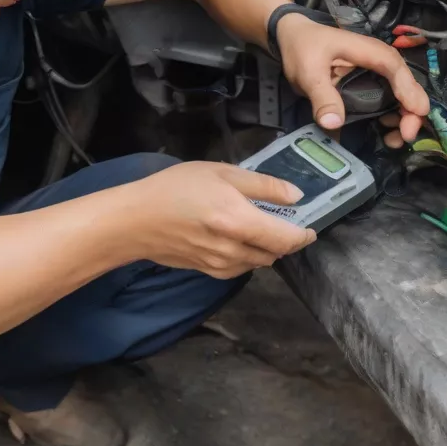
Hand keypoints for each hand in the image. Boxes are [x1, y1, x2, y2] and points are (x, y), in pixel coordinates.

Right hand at [126, 161, 315, 277]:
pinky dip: (247, 255)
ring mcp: (220, 265)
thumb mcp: (221, 173)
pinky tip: (236, 238)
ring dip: (266, 248)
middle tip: (282, 221)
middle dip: (284, 240)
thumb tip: (296, 197)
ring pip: (258, 262)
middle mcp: (234, 249)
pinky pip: (240, 268)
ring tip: (257, 227)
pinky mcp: (208, 272)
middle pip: (275, 253)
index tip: (310, 227)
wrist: (136, 219)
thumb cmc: (176, 187)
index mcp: (239, 221)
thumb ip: (262, 186)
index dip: (303, 235)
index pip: (286, 239)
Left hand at [276, 16, 429, 144]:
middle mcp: (378, 62)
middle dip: (412, 111)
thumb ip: (322, 96)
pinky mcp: (369, 85)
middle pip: (406, 84)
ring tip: (395, 140)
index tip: (416, 112)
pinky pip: (388, 100)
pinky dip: (392, 117)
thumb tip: (333, 124)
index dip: (409, 90)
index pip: (395, 68)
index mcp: (368, 51)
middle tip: (406, 136)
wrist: (292, 37)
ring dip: (404, 117)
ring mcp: (376, 74)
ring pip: (401, 95)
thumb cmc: (303, 47)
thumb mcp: (308, 71)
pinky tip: (386, 134)